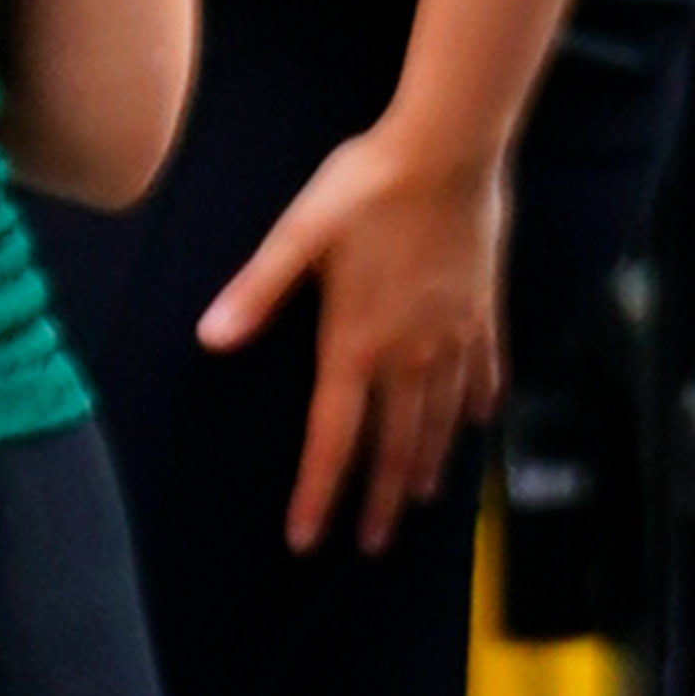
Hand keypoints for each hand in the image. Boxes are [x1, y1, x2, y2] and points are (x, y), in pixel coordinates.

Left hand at [199, 116, 509, 553]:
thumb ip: (258, 289)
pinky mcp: (483, 312)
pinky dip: (479, 404)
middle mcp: (410, 353)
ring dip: (428, 463)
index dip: (319, 493)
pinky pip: (483, 373)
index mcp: (357, 342)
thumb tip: (211, 338)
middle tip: (372, 544)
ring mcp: (453, 336)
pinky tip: (480, 421)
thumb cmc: (368, 186)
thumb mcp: (298, 232)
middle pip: (393, 445)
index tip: (309, 540)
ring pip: (441, 419)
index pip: (333, 437)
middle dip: (378, 500)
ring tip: (420, 499)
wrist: (450, 151)